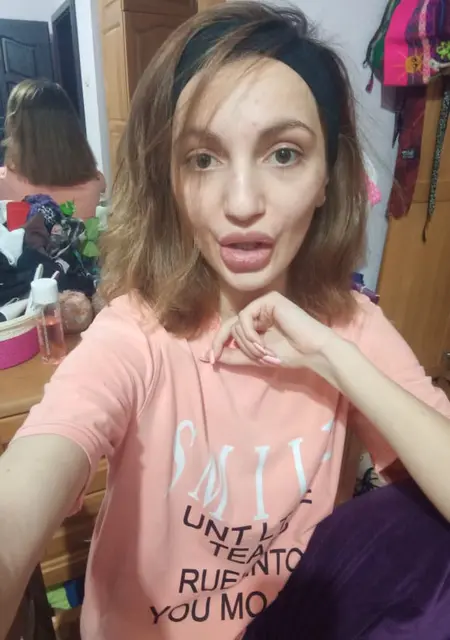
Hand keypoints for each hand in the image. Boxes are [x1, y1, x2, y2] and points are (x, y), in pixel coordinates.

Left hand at [209, 292, 338, 378]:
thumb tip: (205, 357)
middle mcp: (258, 311)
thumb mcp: (254, 358)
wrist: (312, 351)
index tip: (210, 361)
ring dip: (249, 344)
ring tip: (265, 352)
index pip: (228, 331)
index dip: (217, 345)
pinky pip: (245, 316)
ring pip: (237, 324)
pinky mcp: (269, 299)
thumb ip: (231, 356)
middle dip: (242, 348)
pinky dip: (249, 333)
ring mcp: (264, 303)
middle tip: (258, 358)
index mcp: (255, 323)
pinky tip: (262, 343)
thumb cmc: (289, 354)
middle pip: (231, 328)